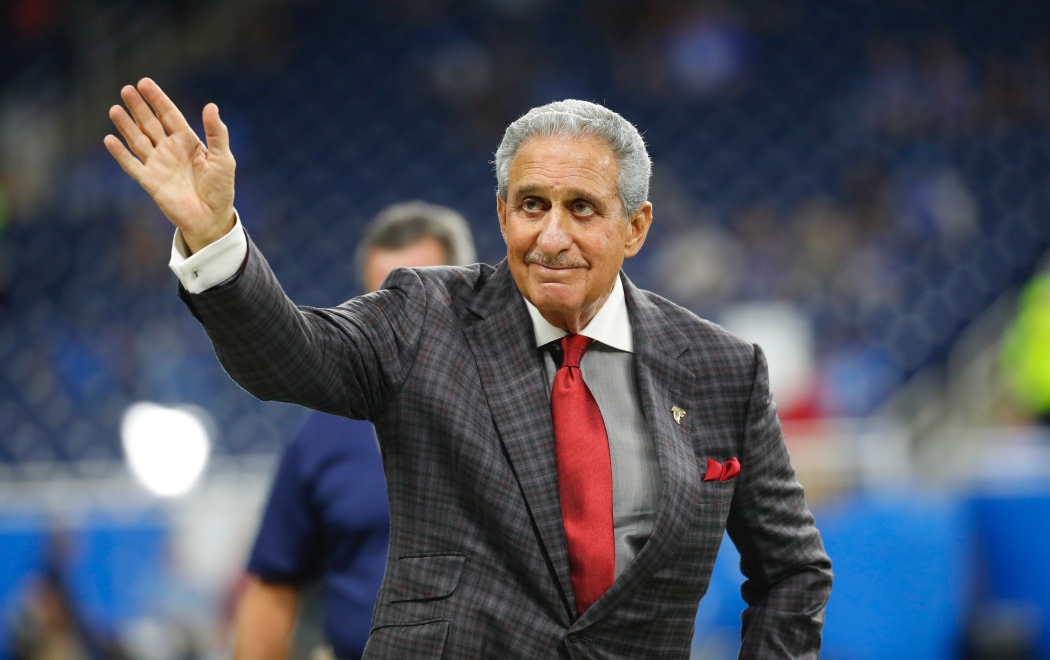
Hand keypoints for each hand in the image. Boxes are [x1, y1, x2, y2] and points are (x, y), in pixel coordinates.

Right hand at [104, 78, 235, 253]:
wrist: (212, 218)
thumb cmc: (221, 188)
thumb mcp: (223, 159)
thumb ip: (216, 133)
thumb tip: (211, 106)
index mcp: (187, 141)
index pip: (169, 115)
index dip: (157, 99)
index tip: (144, 83)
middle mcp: (169, 149)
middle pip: (150, 124)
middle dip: (138, 107)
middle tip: (126, 89)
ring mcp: (158, 164)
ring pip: (138, 140)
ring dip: (126, 126)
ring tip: (114, 109)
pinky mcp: (150, 181)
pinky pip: (132, 165)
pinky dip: (120, 154)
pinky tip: (110, 139)